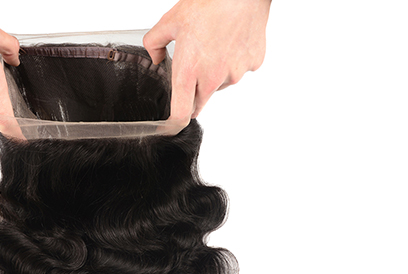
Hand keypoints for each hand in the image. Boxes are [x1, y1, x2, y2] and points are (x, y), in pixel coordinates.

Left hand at [144, 0, 270, 124]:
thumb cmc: (209, 4)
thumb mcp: (170, 22)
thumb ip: (155, 44)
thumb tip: (156, 57)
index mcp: (189, 71)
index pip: (180, 114)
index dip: (173, 124)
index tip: (169, 126)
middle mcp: (213, 78)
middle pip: (199, 101)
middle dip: (192, 92)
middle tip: (192, 66)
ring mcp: (235, 73)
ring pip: (220, 84)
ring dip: (214, 73)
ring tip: (213, 44)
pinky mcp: (253, 64)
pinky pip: (239, 69)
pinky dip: (233, 61)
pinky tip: (229, 41)